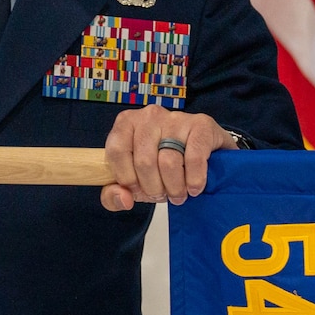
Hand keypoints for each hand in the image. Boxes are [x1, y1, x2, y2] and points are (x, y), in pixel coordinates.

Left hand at [102, 108, 232, 209]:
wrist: (201, 150)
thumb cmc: (160, 165)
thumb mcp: (132, 182)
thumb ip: (113, 196)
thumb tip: (124, 199)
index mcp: (126, 122)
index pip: (117, 151)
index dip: (127, 178)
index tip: (138, 189)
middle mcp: (150, 116)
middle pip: (144, 161)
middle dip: (153, 188)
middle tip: (162, 195)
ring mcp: (176, 118)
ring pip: (168, 162)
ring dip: (174, 188)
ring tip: (178, 194)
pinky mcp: (201, 125)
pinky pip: (194, 159)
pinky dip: (194, 180)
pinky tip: (194, 187)